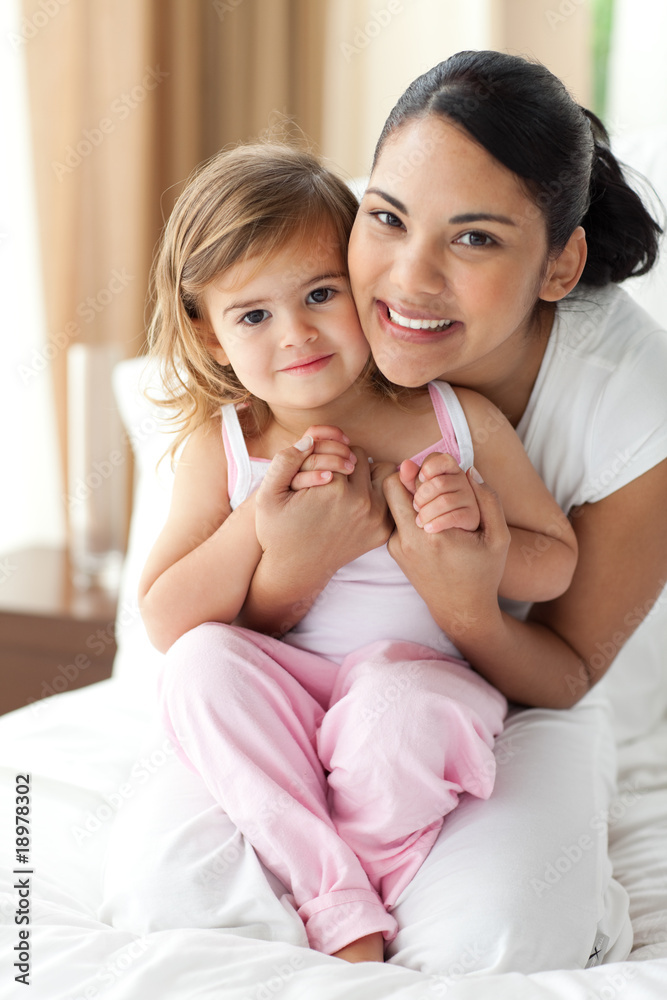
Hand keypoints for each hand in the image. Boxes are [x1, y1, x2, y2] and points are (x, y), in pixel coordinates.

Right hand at [255, 436, 394, 573]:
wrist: (295, 569)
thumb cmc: (278, 531)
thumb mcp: (267, 496)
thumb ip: (285, 461)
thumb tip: (310, 439)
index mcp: (334, 489)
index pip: (340, 447)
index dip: (326, 452)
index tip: (316, 465)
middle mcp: (360, 503)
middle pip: (362, 457)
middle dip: (346, 460)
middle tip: (330, 473)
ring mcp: (375, 518)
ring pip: (382, 473)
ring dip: (366, 474)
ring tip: (346, 483)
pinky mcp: (382, 531)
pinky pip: (388, 497)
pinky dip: (376, 494)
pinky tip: (356, 499)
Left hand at [383, 464, 509, 639]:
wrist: (460, 609)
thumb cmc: (483, 573)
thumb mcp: (498, 538)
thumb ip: (488, 501)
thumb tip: (469, 469)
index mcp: (432, 535)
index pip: (403, 482)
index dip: (418, 472)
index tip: (433, 476)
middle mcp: (407, 540)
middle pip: (390, 488)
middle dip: (408, 481)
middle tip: (429, 485)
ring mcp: (397, 547)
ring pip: (393, 504)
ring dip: (409, 499)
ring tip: (434, 506)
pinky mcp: (394, 552)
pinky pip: (397, 520)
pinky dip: (410, 515)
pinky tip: (431, 523)